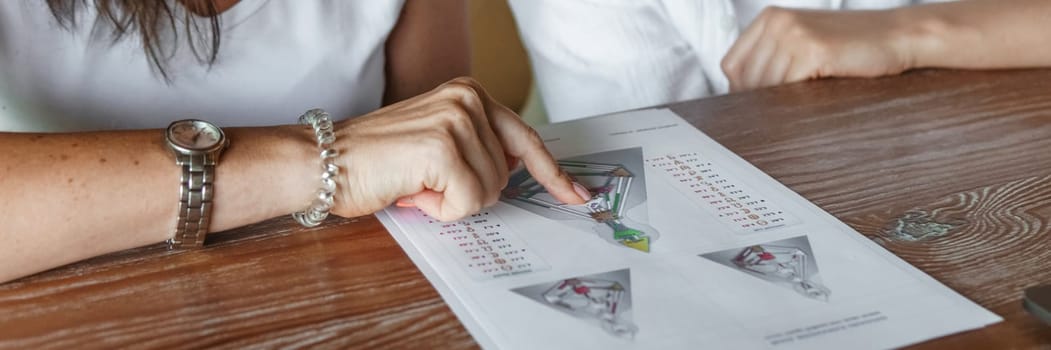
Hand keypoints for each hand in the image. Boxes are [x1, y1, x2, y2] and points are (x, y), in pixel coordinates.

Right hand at [332, 77, 589, 220]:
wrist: (324, 162)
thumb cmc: (376, 161)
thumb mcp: (438, 144)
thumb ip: (480, 150)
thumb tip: (517, 172)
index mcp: (470, 94)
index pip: (526, 139)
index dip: (552, 174)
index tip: (577, 195)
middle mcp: (468, 99)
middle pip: (505, 176)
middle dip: (469, 192)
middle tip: (426, 182)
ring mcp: (457, 121)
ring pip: (488, 192)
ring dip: (451, 201)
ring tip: (415, 183)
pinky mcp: (444, 149)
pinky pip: (467, 203)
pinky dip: (440, 209)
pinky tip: (411, 190)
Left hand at [721, 7, 914, 91]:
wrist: (896, 35)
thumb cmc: (851, 44)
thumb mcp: (802, 42)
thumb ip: (772, 58)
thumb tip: (740, 93)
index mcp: (770, 17)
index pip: (732, 64)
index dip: (739, 89)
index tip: (753, 105)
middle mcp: (778, 22)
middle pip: (746, 78)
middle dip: (758, 100)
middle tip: (777, 113)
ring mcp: (793, 34)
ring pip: (765, 86)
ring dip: (777, 103)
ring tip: (796, 107)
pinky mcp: (812, 50)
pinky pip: (787, 87)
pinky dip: (793, 100)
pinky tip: (808, 101)